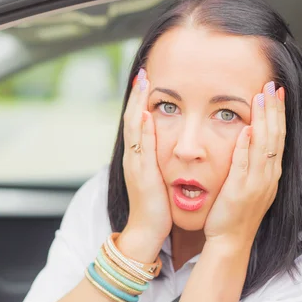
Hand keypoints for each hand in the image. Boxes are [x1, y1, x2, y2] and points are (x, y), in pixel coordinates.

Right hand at [118, 68, 171, 261]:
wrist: (147, 230)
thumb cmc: (156, 205)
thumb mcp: (158, 176)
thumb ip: (160, 158)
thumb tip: (170, 144)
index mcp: (140, 155)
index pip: (139, 121)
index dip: (141, 100)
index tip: (147, 79)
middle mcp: (134, 156)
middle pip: (132, 118)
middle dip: (137, 95)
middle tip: (143, 71)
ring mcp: (135, 164)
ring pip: (133, 128)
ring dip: (137, 104)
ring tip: (142, 82)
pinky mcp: (141, 175)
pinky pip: (141, 148)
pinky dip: (142, 129)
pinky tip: (146, 114)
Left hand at [203, 81, 285, 246]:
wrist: (230, 241)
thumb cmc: (235, 214)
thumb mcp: (248, 185)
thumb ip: (250, 163)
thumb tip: (248, 137)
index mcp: (270, 174)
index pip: (278, 137)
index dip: (278, 113)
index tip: (276, 92)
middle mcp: (268, 176)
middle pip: (275, 136)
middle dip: (274, 109)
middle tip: (272, 85)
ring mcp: (257, 184)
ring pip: (264, 145)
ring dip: (264, 119)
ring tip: (261, 97)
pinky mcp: (241, 191)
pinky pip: (245, 165)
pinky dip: (247, 147)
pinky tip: (246, 129)